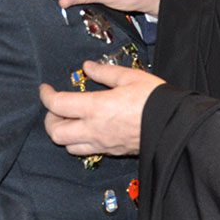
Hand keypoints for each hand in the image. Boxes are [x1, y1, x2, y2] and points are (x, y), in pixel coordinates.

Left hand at [41, 61, 163, 156]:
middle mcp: (94, 129)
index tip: (45, 89)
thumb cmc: (154, 98)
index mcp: (96, 107)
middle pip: (55, 133)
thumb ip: (104, 72)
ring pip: (68, 146)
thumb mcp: (129, 77)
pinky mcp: (112, 151)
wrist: (174, 125)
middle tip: (56, 107)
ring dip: (63, 133)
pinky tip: (88, 129)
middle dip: (50, 119)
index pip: (57, 105)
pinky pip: (87, 151)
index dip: (46, 95)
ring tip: (70, 119)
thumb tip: (87, 67)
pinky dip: (79, 141)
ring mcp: (102, 143)